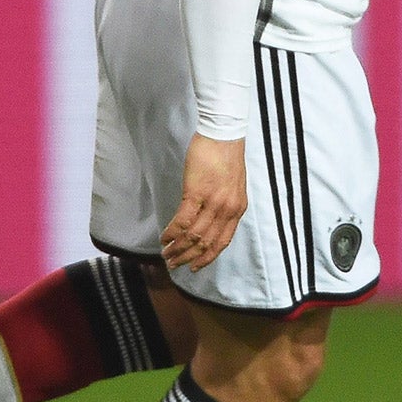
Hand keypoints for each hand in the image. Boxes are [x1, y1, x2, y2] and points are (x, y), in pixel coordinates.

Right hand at [161, 133, 246, 270]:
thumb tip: (207, 220)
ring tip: (166, 254)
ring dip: (177, 248)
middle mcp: (227, 210)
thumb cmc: (226, 156)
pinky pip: (182, 220)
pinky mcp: (196, 193)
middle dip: (188, 257)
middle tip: (174, 264)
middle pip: (206, 243)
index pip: (222, 242)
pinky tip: (164, 237)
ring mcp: (213, 203)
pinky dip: (171, 232)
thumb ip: (223, 205)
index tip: (194, 267)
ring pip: (193, 235)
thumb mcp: (232, 186)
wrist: (224, 135)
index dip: (207, 258)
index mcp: (237, 210)